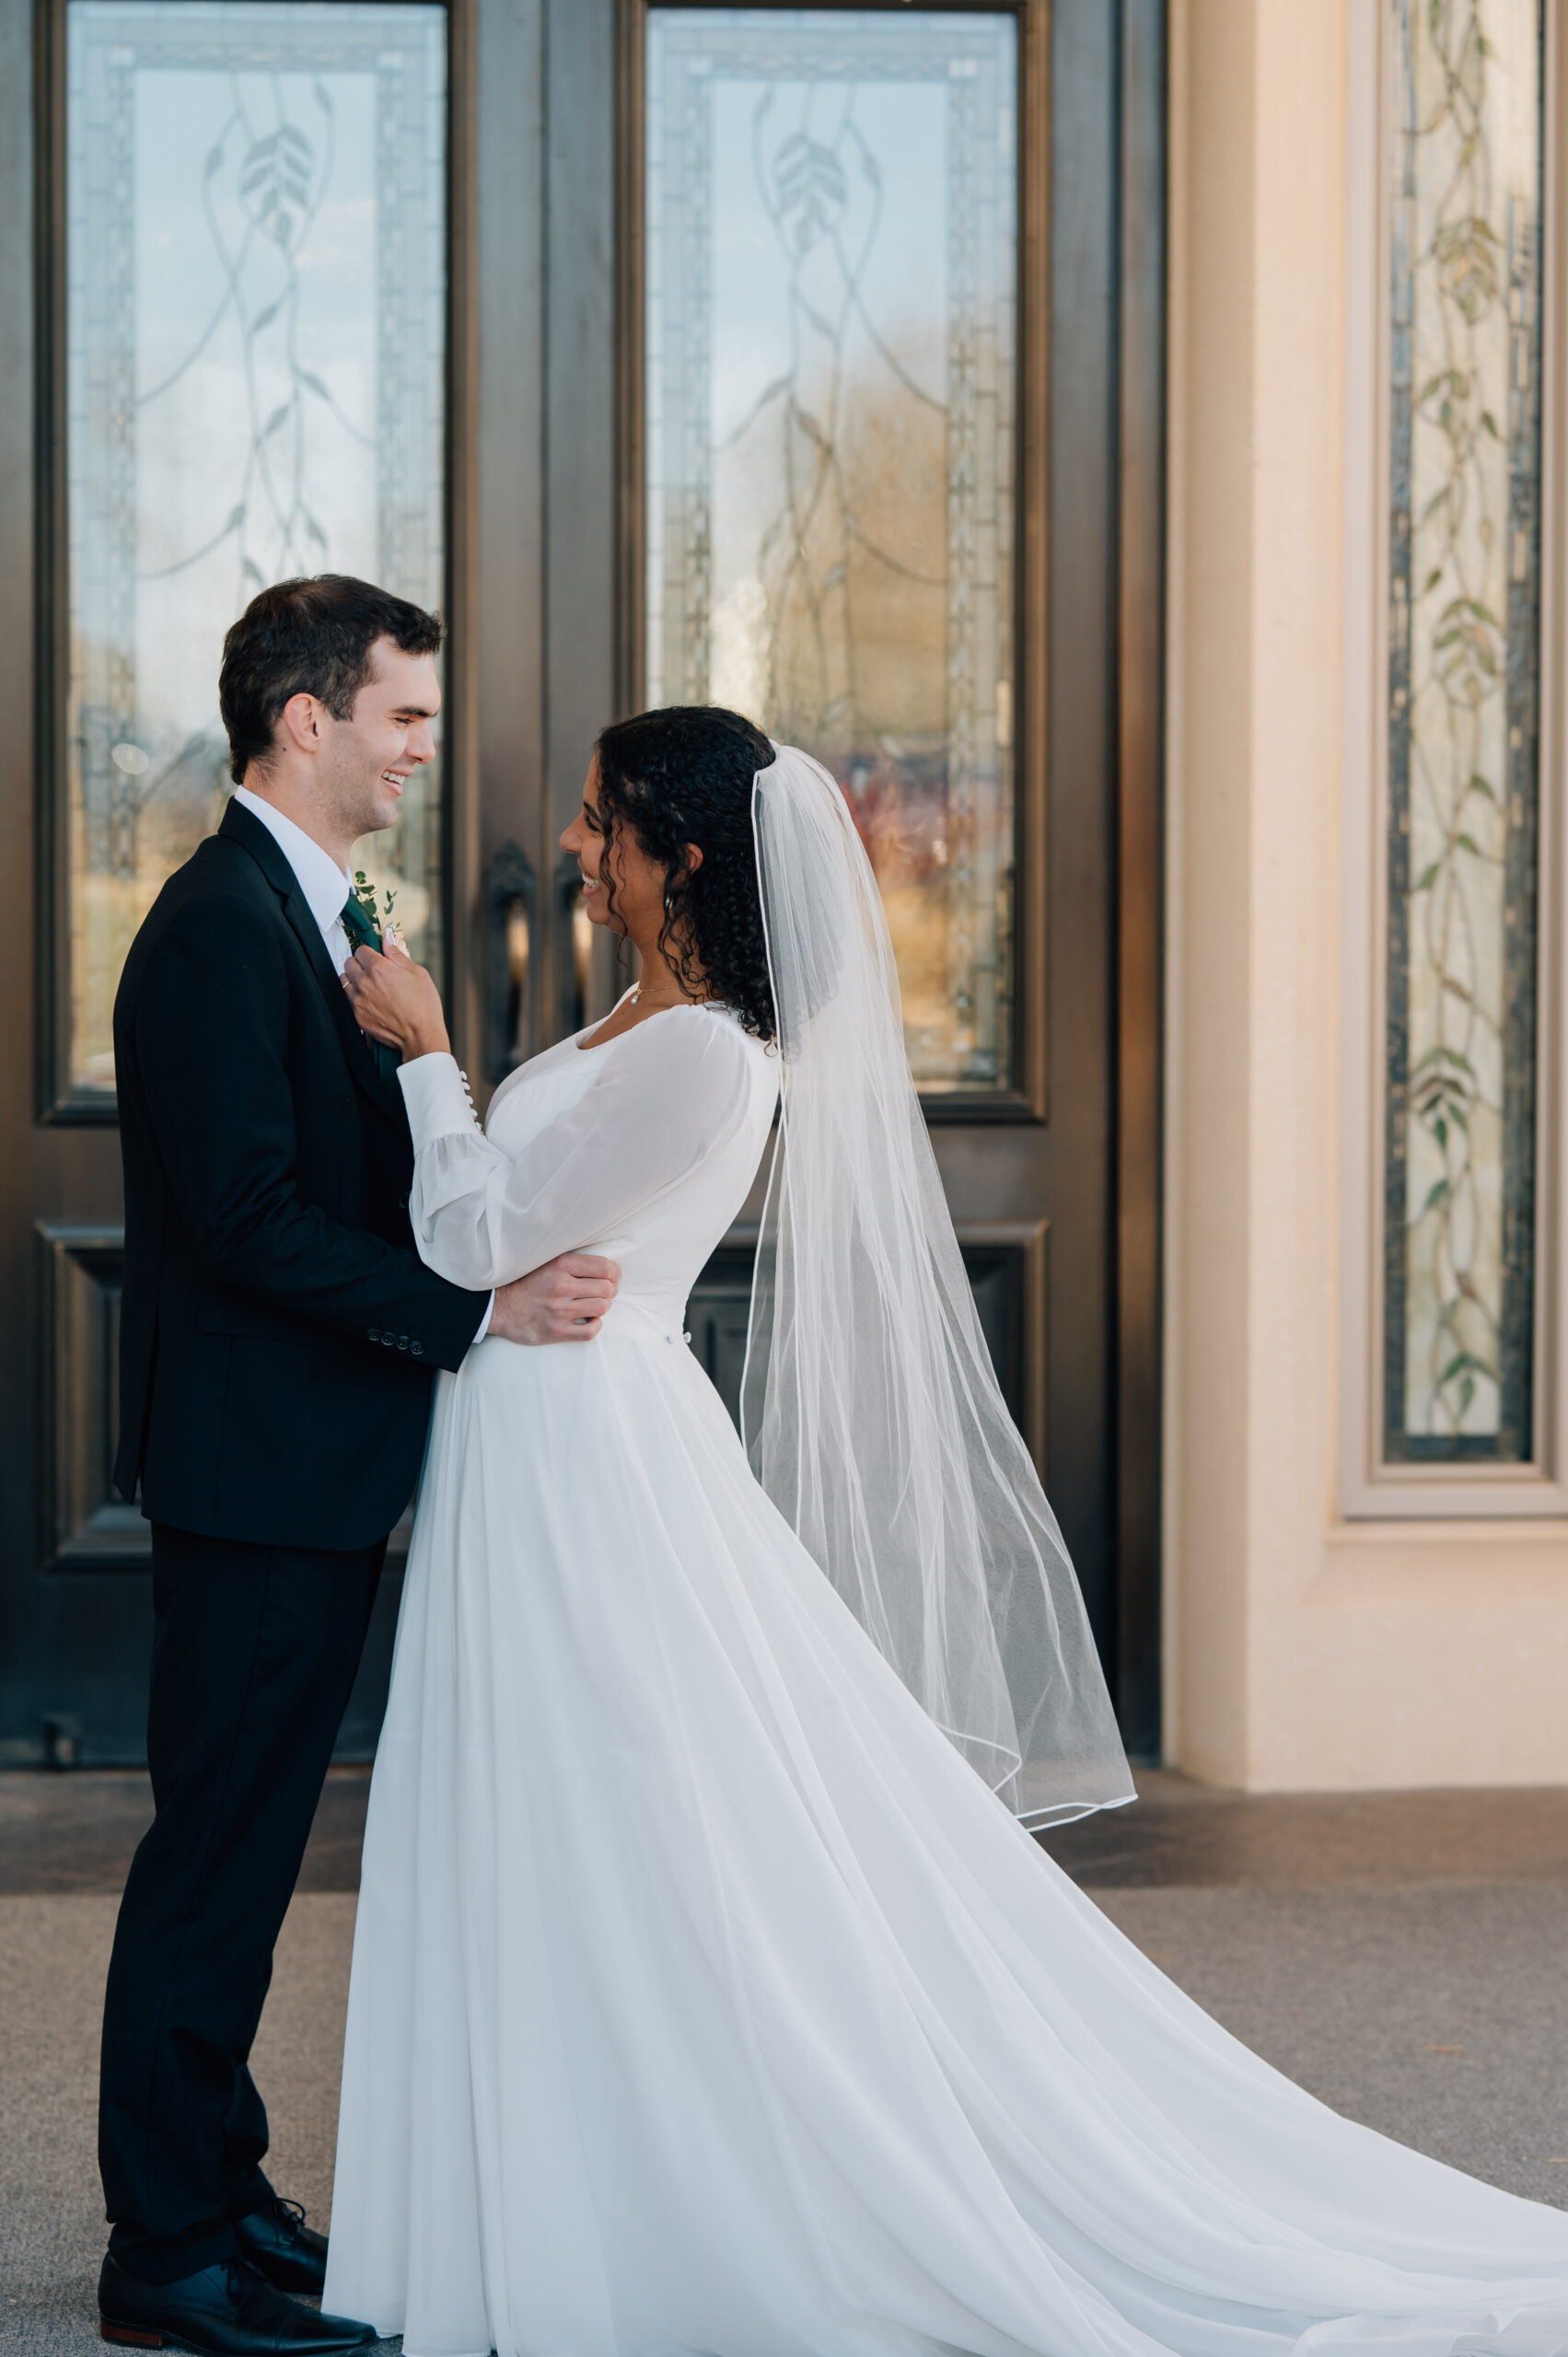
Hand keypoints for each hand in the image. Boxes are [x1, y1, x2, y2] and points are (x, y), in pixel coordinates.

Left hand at [341, 939, 449, 1060]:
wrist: (420, 1036)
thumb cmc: (423, 1006)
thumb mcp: (417, 973)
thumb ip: (397, 954)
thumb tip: (387, 938)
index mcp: (379, 968)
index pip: (362, 949)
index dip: (370, 952)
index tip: (376, 957)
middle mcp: (364, 982)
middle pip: (349, 962)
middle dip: (360, 963)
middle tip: (373, 970)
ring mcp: (358, 1000)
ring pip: (344, 980)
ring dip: (353, 978)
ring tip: (368, 984)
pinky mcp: (357, 1015)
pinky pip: (348, 999)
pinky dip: (355, 996)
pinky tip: (369, 999)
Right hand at [487, 1253, 620, 1344]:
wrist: (497, 1306)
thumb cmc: (524, 1283)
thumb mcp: (545, 1261)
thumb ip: (570, 1261)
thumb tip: (604, 1265)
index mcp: (560, 1265)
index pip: (604, 1268)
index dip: (615, 1273)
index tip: (613, 1277)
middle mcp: (560, 1286)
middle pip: (606, 1289)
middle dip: (611, 1291)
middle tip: (605, 1292)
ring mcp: (558, 1310)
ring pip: (601, 1308)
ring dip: (603, 1307)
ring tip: (596, 1305)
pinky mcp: (555, 1331)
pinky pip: (590, 1331)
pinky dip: (595, 1325)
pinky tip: (589, 1320)